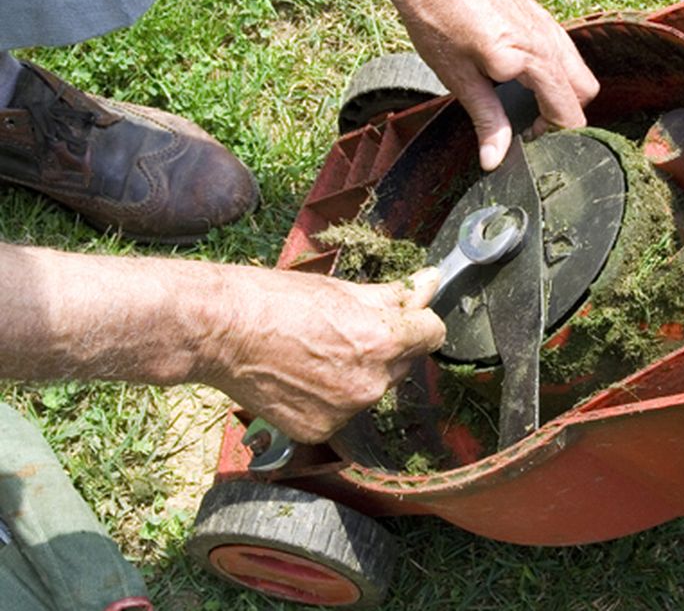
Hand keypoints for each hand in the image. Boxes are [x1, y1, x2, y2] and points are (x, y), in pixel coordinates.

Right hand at [206, 267, 444, 443]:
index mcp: (382, 341)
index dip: (419, 321)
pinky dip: (327, 398)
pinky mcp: (319, 430)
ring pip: (371, 388)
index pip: (433, 333)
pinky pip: (341, 412)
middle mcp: (371, 382)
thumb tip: (431, 283)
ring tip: (315, 352)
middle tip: (343, 330)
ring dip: (356, 374)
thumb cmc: (275, 301)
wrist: (220, 331)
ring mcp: (345, 411)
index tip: (405, 317)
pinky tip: (300, 377)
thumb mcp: (342, 289)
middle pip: (402, 362)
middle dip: (385, 347)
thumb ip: (394, 295)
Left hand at [390, 0, 599, 169]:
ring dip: (562, 91)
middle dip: (566, 114)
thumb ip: (487, 120)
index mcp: (531, 59)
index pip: (568, 112)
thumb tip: (495, 159)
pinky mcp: (537, 12)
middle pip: (585, 91)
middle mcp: (548, 40)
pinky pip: (563, 48)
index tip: (528, 140)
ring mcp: (546, 22)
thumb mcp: (458, 78)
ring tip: (526, 101)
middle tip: (531, 125)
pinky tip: (521, 73)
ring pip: (578, 68)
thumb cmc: (436, 17)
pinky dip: (555, 70)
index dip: (554, 136)